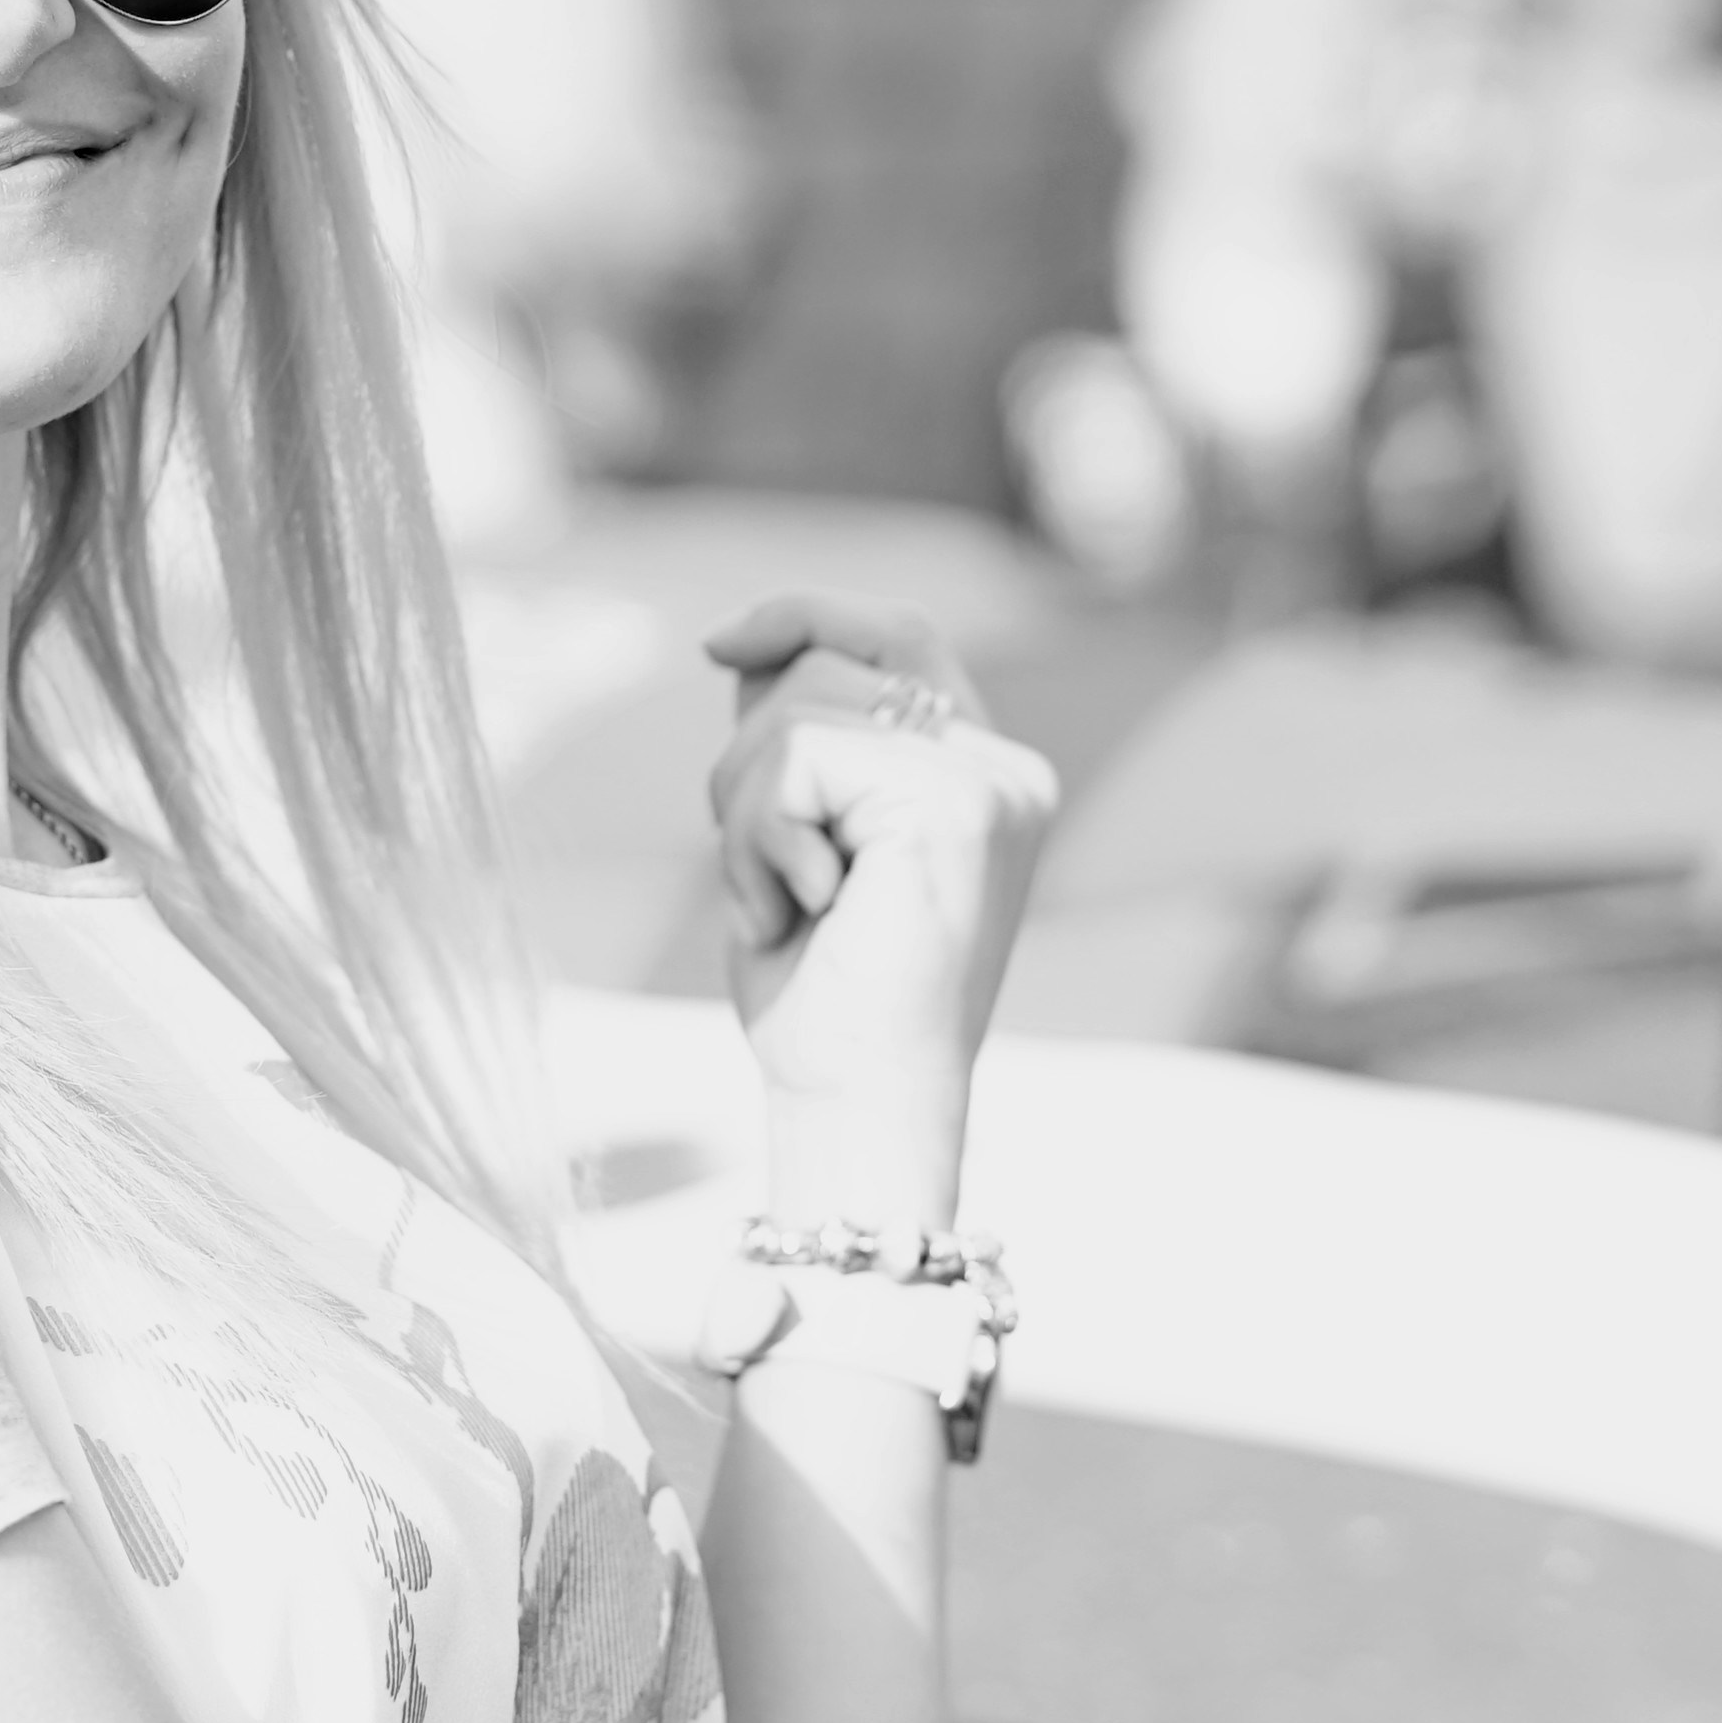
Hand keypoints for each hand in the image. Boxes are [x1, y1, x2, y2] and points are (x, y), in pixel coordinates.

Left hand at [702, 598, 1058, 1224]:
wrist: (860, 1105)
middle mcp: (1004, 768)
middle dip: (750, 754)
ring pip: (800, 705)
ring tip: (781, 904)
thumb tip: (745, 644)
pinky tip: (794, 911)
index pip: (898, 637)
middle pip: (837, 658)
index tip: (717, 646)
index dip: (807, 617)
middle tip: (762, 873)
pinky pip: (796, 755)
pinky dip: (758, 837)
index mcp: (983, 774)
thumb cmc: (825, 998)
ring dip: (746, 812)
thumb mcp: (799, 840)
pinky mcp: (954, 802)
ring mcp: (990, 781)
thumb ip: (798, 742)